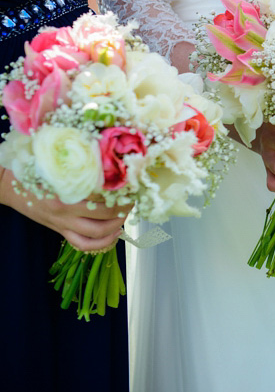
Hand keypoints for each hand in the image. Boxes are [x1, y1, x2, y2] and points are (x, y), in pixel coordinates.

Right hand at [0, 170, 127, 251]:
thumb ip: (79, 165)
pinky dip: (103, 242)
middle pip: (105, 213)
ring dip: (117, 224)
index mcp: (65, 188)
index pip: (102, 191)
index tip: (132, 183)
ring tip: (126, 214)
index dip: (121, 189)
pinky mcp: (59, 230)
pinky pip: (83, 244)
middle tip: (133, 199)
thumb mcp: (56, 164)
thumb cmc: (35, 170)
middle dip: (124, 207)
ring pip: (97, 232)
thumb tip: (108, 160)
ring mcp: (62, 222)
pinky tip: (115, 233)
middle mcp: (65, 208)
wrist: (7, 186)